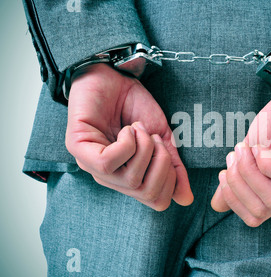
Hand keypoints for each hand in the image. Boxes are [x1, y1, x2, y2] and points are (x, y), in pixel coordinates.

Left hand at [65, 63, 192, 210]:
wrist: (114, 75)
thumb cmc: (135, 106)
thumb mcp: (162, 138)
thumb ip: (174, 167)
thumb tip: (185, 199)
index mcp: (129, 177)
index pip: (156, 201)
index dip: (171, 180)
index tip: (166, 150)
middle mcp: (110, 178)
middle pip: (147, 194)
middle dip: (161, 163)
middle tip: (153, 138)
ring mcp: (92, 165)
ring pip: (130, 179)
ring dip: (144, 148)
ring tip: (137, 128)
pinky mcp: (79, 149)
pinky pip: (109, 162)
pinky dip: (127, 143)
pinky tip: (125, 129)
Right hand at [211, 64, 270, 226]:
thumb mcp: (249, 153)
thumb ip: (237, 178)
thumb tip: (217, 205)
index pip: (256, 216)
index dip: (233, 199)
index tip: (225, 173)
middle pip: (261, 211)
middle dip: (237, 184)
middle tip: (235, 157)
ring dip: (250, 172)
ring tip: (246, 149)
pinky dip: (268, 164)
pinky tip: (262, 147)